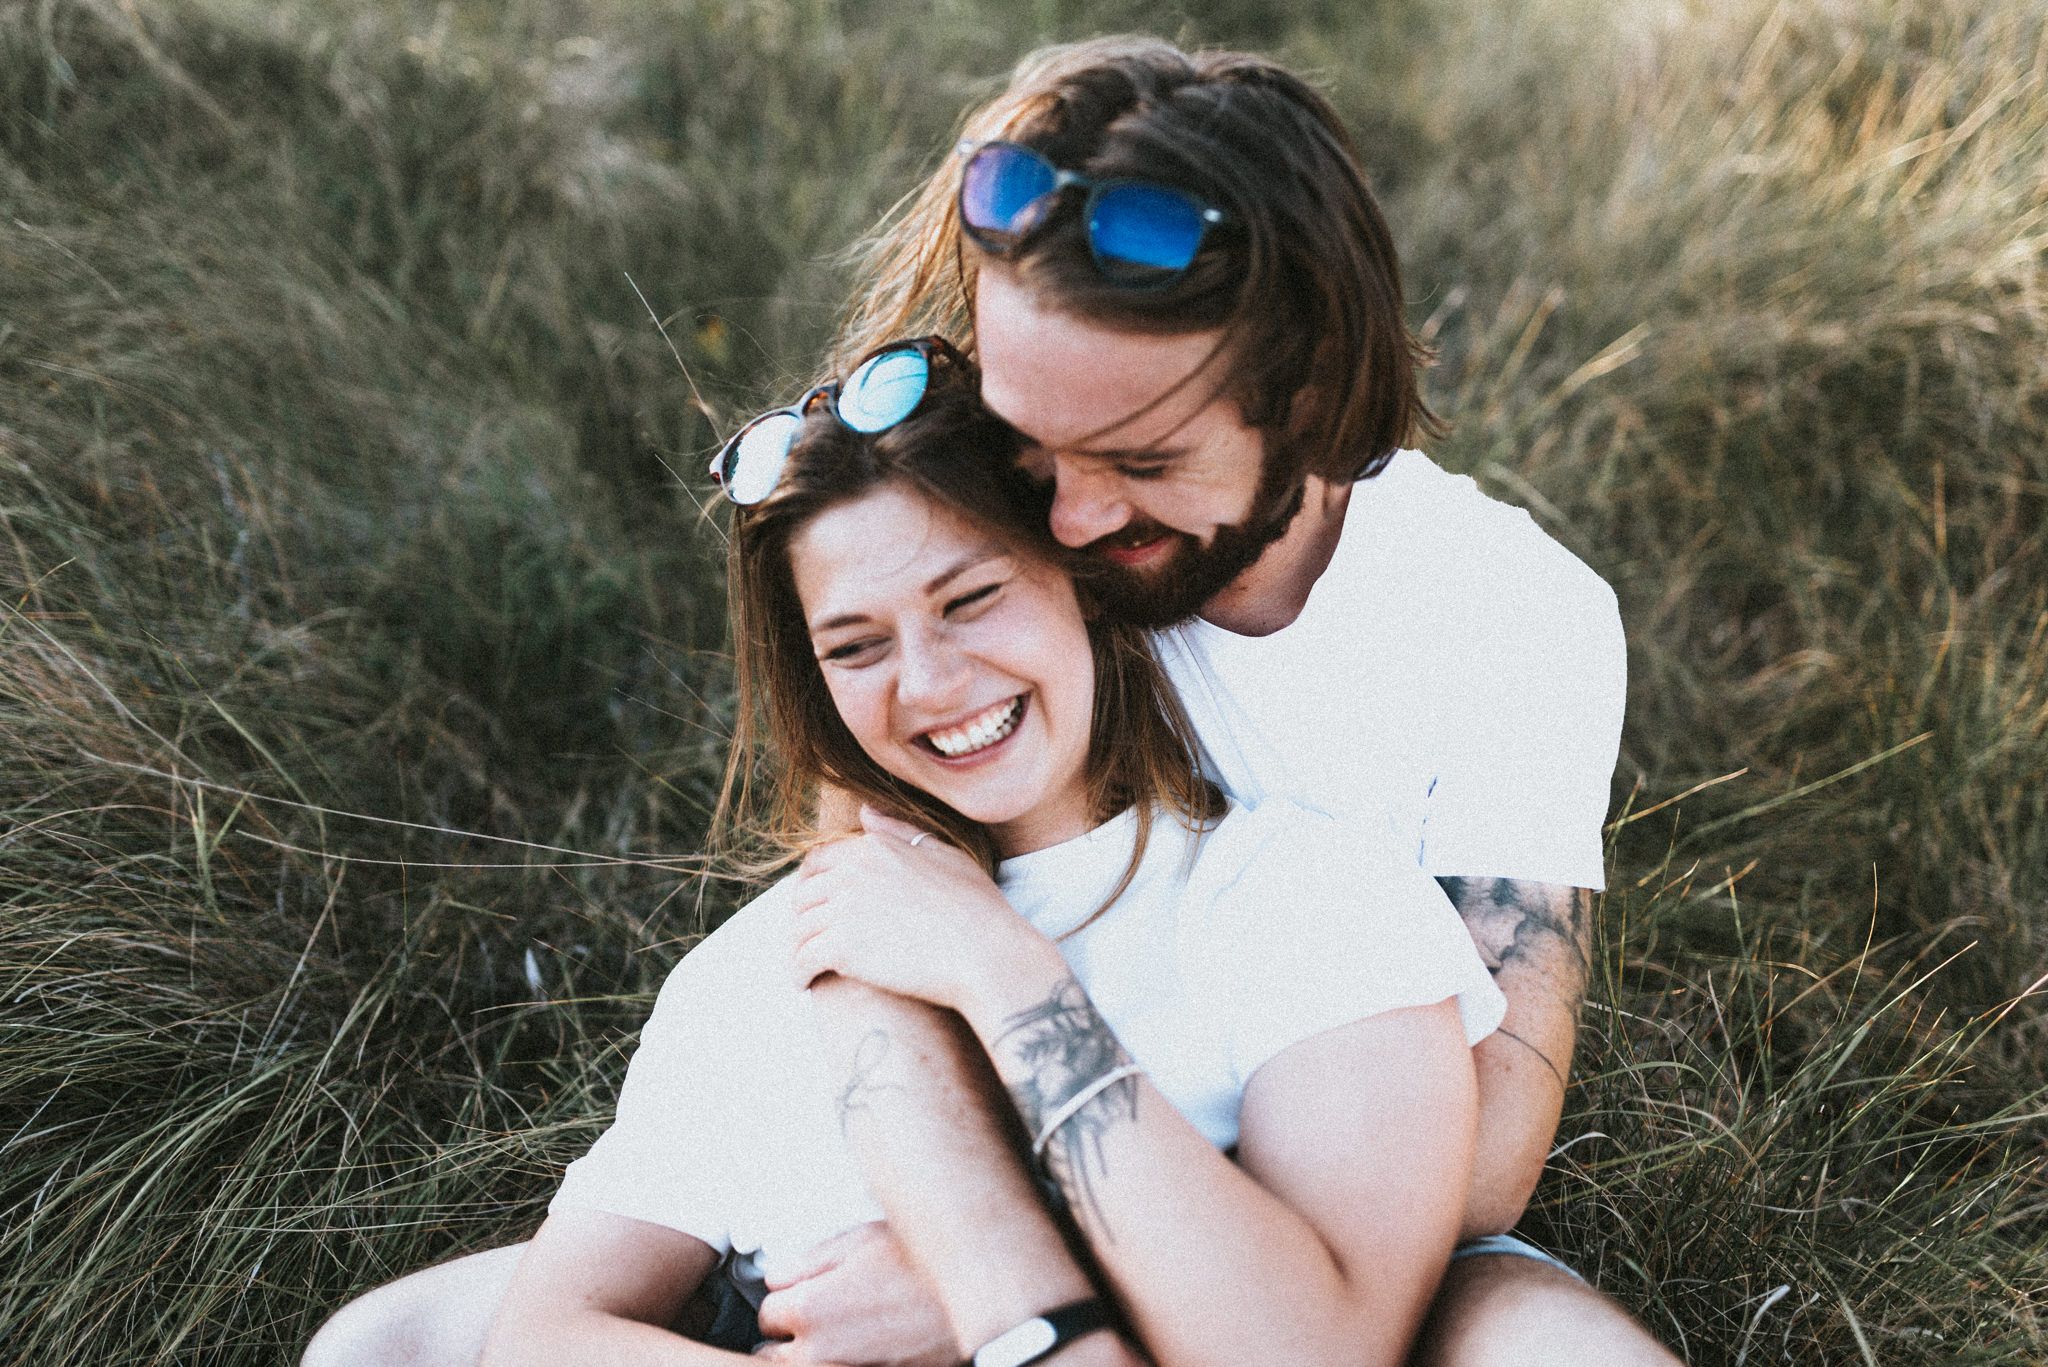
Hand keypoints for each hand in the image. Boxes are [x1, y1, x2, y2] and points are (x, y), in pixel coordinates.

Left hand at [752, 1222, 959, 1366]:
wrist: (976, 1296)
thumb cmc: (924, 1265)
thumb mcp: (860, 1240)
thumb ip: (808, 1260)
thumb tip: (779, 1275)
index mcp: (810, 1310)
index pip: (767, 1313)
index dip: (786, 1299)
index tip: (799, 1294)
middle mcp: (821, 1353)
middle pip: (775, 1354)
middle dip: (792, 1334)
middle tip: (820, 1315)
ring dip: (815, 1353)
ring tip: (846, 1331)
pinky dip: (847, 1362)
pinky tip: (869, 1343)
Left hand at [790, 807, 1062, 1013]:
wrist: (984, 952)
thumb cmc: (976, 906)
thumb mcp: (944, 855)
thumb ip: (900, 832)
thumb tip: (865, 811)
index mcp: (873, 848)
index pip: (818, 860)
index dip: (812, 884)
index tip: (816, 905)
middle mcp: (852, 872)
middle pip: (804, 895)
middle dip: (803, 917)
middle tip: (810, 939)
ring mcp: (844, 909)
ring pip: (800, 929)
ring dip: (799, 948)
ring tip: (807, 965)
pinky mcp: (841, 948)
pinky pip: (803, 960)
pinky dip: (799, 973)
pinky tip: (805, 985)